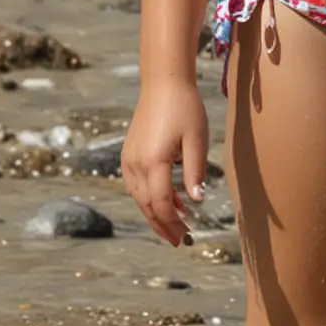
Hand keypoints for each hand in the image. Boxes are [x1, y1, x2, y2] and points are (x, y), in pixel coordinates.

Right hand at [121, 78, 209, 246]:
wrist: (163, 84)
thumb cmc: (185, 108)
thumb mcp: (197, 139)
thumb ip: (195, 171)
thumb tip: (196, 201)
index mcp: (153, 162)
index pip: (160, 203)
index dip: (172, 223)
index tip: (185, 235)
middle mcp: (135, 164)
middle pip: (147, 206)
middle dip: (163, 225)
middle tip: (180, 241)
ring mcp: (129, 160)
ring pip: (139, 198)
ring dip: (156, 213)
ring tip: (177, 224)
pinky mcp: (129, 155)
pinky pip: (136, 185)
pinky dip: (150, 197)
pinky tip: (169, 200)